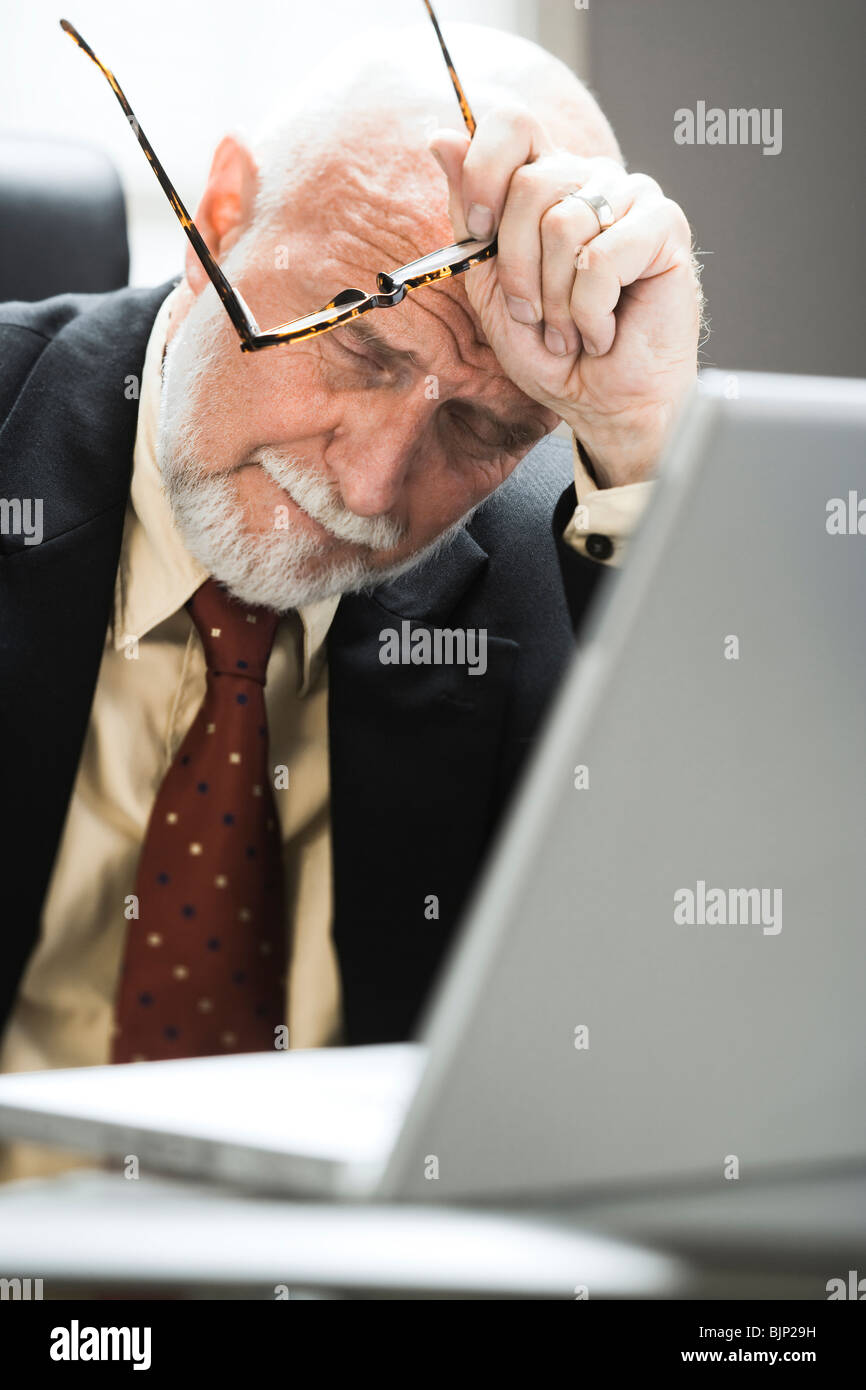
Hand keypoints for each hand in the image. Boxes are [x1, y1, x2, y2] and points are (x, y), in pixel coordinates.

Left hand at [429, 109, 702, 486]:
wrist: (602, 404)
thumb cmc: (551, 351)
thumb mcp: (490, 285)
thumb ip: (468, 215)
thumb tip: (441, 138)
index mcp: (547, 182)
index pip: (513, 124)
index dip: (485, 171)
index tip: (479, 232)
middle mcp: (590, 178)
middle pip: (529, 184)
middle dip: (519, 268)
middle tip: (537, 314)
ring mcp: (632, 196)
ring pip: (564, 223)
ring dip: (556, 300)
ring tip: (572, 328)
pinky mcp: (665, 226)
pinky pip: (602, 258)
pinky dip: (591, 312)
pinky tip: (605, 330)